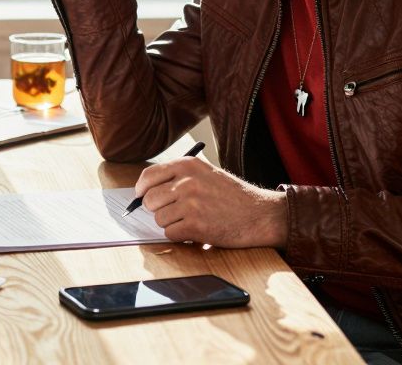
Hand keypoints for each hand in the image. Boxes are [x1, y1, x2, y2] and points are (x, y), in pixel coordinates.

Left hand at [135, 157, 287, 247]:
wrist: (260, 214)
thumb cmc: (233, 196)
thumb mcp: (205, 173)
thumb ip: (178, 177)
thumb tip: (145, 190)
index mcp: (187, 165)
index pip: (148, 176)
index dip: (141, 189)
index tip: (141, 196)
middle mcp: (187, 181)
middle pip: (149, 200)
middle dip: (157, 209)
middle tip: (174, 212)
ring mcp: (191, 203)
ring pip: (159, 219)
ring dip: (171, 223)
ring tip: (191, 220)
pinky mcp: (195, 225)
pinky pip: (170, 233)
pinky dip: (180, 236)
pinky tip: (195, 230)